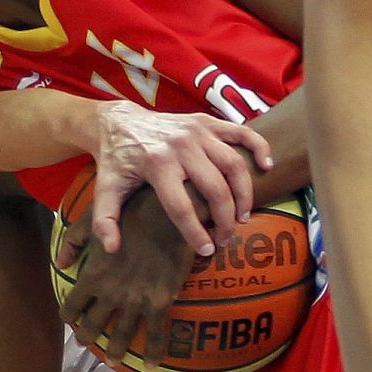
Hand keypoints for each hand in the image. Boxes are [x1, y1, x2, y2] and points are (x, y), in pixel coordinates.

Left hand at [57, 187, 194, 369]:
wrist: (168, 213)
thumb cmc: (129, 212)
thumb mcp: (92, 221)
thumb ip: (73, 242)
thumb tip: (60, 262)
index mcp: (91, 275)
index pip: (73, 304)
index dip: (69, 314)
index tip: (69, 320)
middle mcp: (110, 294)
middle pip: (94, 324)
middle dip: (87, 336)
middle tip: (84, 345)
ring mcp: (136, 301)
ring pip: (123, 334)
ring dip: (116, 351)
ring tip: (112, 363)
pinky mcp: (161, 301)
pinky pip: (156, 333)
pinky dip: (154, 351)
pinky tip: (152, 364)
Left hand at [79, 102, 269, 263]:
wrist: (117, 121)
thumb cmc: (115, 161)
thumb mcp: (104, 189)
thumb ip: (105, 220)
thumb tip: (112, 249)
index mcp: (156, 165)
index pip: (182, 207)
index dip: (196, 233)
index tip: (207, 250)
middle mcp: (180, 146)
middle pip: (214, 189)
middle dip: (225, 219)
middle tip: (227, 238)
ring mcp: (196, 132)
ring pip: (234, 164)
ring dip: (244, 193)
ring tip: (243, 216)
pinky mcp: (206, 122)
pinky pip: (241, 132)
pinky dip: (259, 147)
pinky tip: (267, 167)